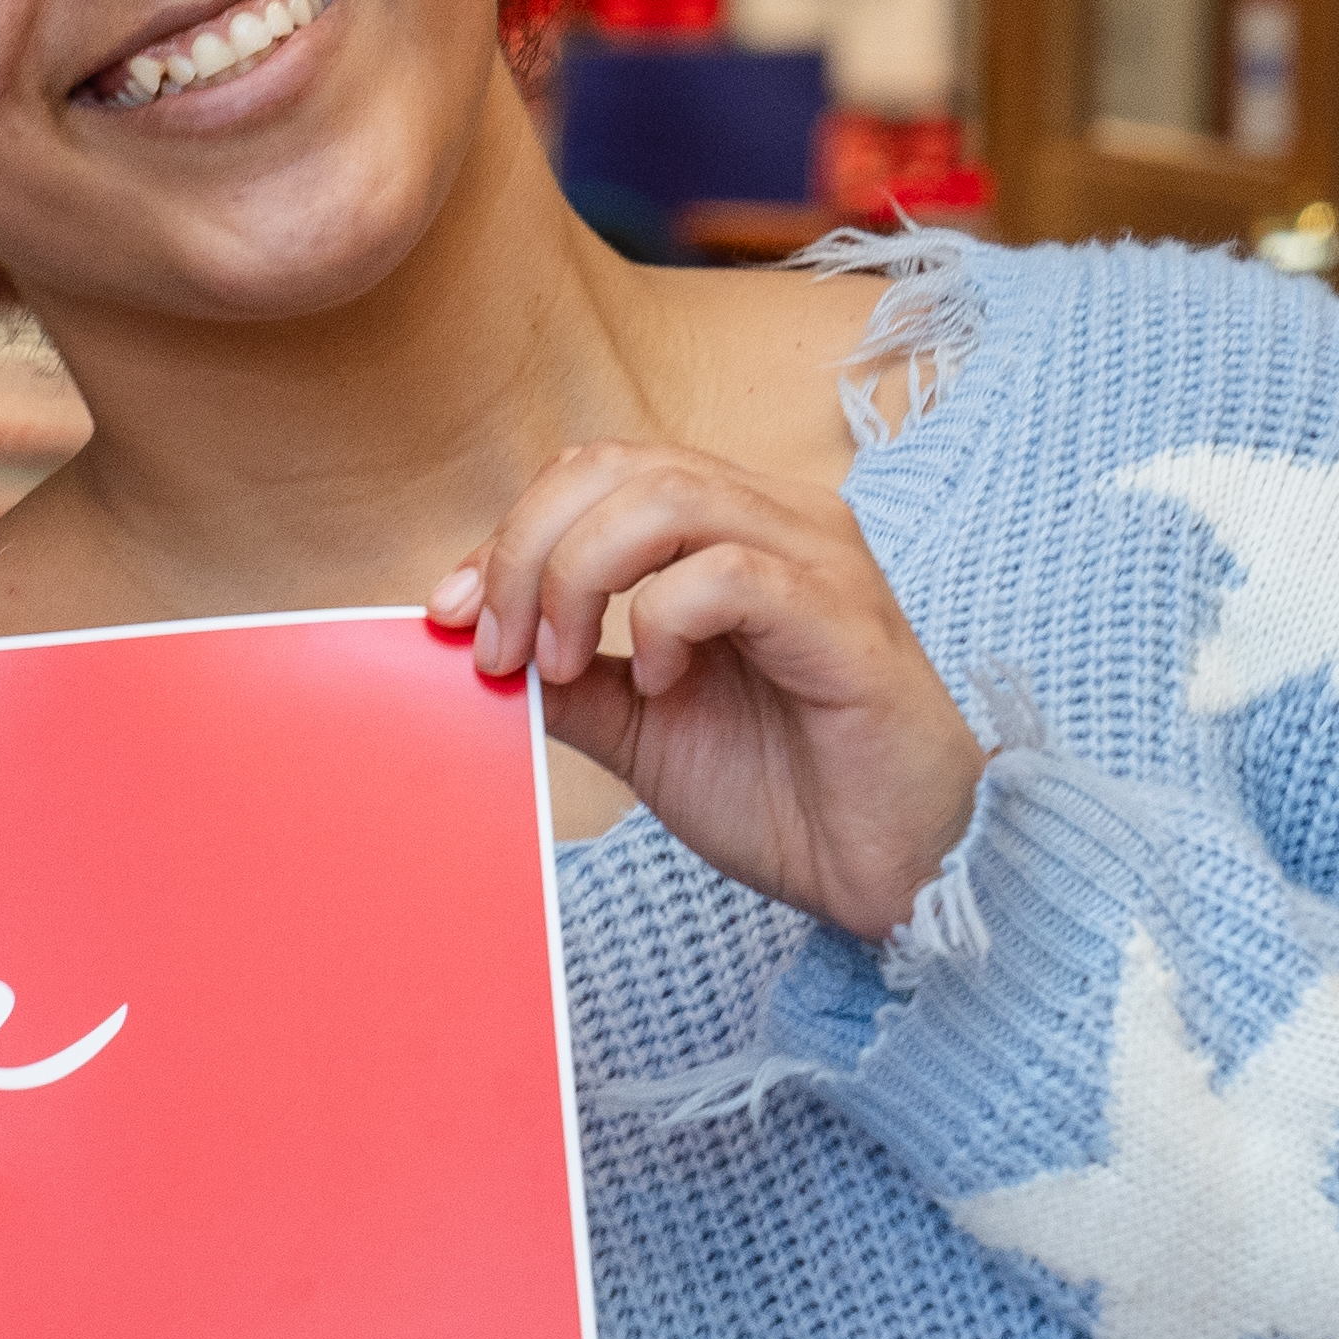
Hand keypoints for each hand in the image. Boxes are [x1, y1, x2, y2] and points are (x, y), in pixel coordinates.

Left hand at [435, 440, 986, 941]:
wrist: (890, 872)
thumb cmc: (784, 791)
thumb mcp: (638, 727)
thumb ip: (565, 678)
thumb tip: (467, 647)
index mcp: (726, 530)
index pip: (595, 475)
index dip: (507, 534)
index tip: (449, 616)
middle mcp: (774, 520)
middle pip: (616, 466)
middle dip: (525, 550)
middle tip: (498, 646)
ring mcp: (815, 559)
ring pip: (665, 498)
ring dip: (579, 577)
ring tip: (565, 662)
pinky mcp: (843, 618)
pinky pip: (727, 574)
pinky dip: (664, 622)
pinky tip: (662, 684)